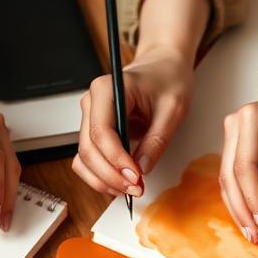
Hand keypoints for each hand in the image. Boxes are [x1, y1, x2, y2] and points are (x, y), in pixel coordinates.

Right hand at [73, 48, 192, 196]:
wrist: (163, 68)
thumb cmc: (167, 79)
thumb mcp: (172, 108)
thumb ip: (157, 138)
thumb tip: (143, 168)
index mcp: (106, 89)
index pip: (101, 131)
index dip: (116, 159)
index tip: (136, 176)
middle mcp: (92, 103)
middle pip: (88, 149)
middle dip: (110, 175)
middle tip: (136, 188)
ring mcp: (90, 118)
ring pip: (84, 159)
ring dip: (103, 180)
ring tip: (130, 189)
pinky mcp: (95, 132)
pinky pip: (89, 160)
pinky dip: (101, 176)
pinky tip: (120, 183)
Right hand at [220, 43, 257, 243]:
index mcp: (252, 117)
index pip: (245, 166)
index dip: (254, 199)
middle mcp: (236, 124)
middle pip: (230, 175)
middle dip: (242, 209)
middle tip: (256, 235)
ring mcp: (233, 133)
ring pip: (227, 178)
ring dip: (238, 207)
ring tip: (251, 232)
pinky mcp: (238, 143)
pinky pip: (233, 174)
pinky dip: (240, 197)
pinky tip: (249, 216)